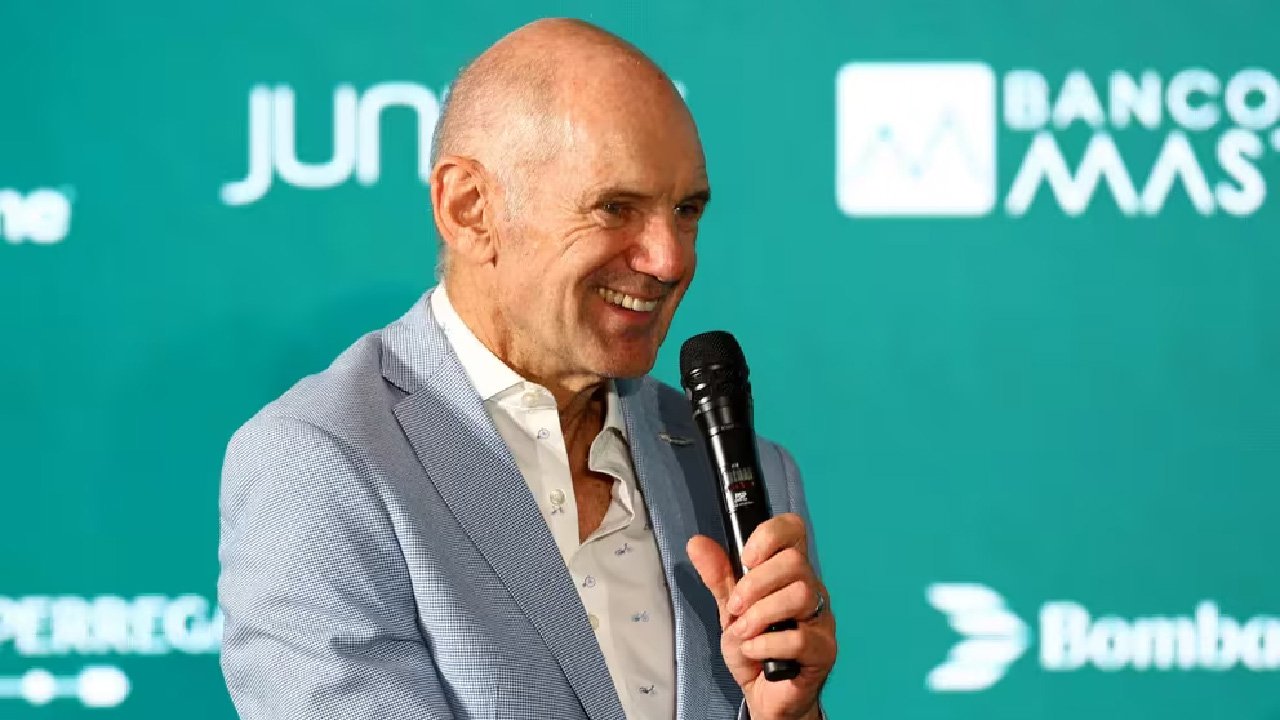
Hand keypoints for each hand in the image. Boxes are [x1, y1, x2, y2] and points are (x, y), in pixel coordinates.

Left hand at [687, 513, 835, 719]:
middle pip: (794, 562)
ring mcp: (821, 620)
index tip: (746, 560)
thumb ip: (718, 577)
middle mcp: (811, 590)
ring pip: (799, 595)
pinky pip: (798, 638)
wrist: (764, 693)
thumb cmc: (754, 647)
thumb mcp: (730, 608)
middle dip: (754, 585)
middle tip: (736, 608)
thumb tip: (698, 543)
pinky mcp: (824, 651)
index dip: (769, 535)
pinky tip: (754, 651)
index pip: (793, 530)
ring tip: (744, 631)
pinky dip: (765, 644)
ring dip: (760, 614)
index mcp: (790, 572)